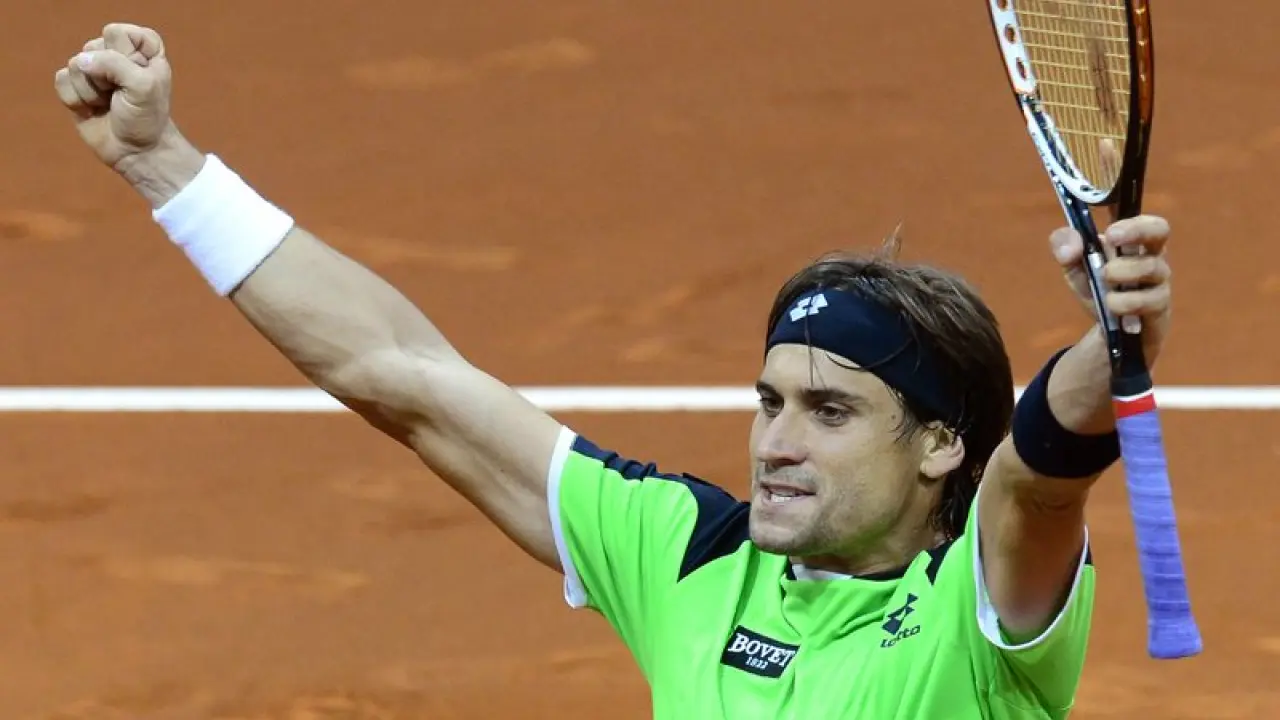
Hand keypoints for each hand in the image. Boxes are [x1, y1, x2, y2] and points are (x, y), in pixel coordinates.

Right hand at [54, 23, 172, 169]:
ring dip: (91, 92)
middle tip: (121, 95)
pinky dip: (75, 99)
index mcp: (142, 49)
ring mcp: (95, 70)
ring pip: (75, 64)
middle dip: (105, 77)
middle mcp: (117, 55)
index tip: (138, 76)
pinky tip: (91, 110)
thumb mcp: (143, 87)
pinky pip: (61, 80)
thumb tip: (80, 62)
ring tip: (108, 104)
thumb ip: (114, 64)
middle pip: (93, 47)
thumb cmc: (146, 118)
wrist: (135, 151)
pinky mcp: (76, 86)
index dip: (123, 55)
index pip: (119, 33)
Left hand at [1049, 214, 1171, 367]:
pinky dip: (1123, 303)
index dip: (1134, 223)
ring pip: (1151, 267)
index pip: (1148, 220)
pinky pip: (1148, 301)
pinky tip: (1112, 308)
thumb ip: (1064, 247)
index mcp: (1135, 242)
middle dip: (1133, 234)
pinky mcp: (1159, 309)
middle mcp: (1153, 257)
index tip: (1110, 233)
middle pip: (1160, 231)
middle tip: (1109, 246)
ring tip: (1105, 285)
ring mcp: (1160, 282)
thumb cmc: (1099, 288)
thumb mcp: (1074, 266)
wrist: (1111, 331)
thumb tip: (1071, 248)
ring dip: (1121, 273)